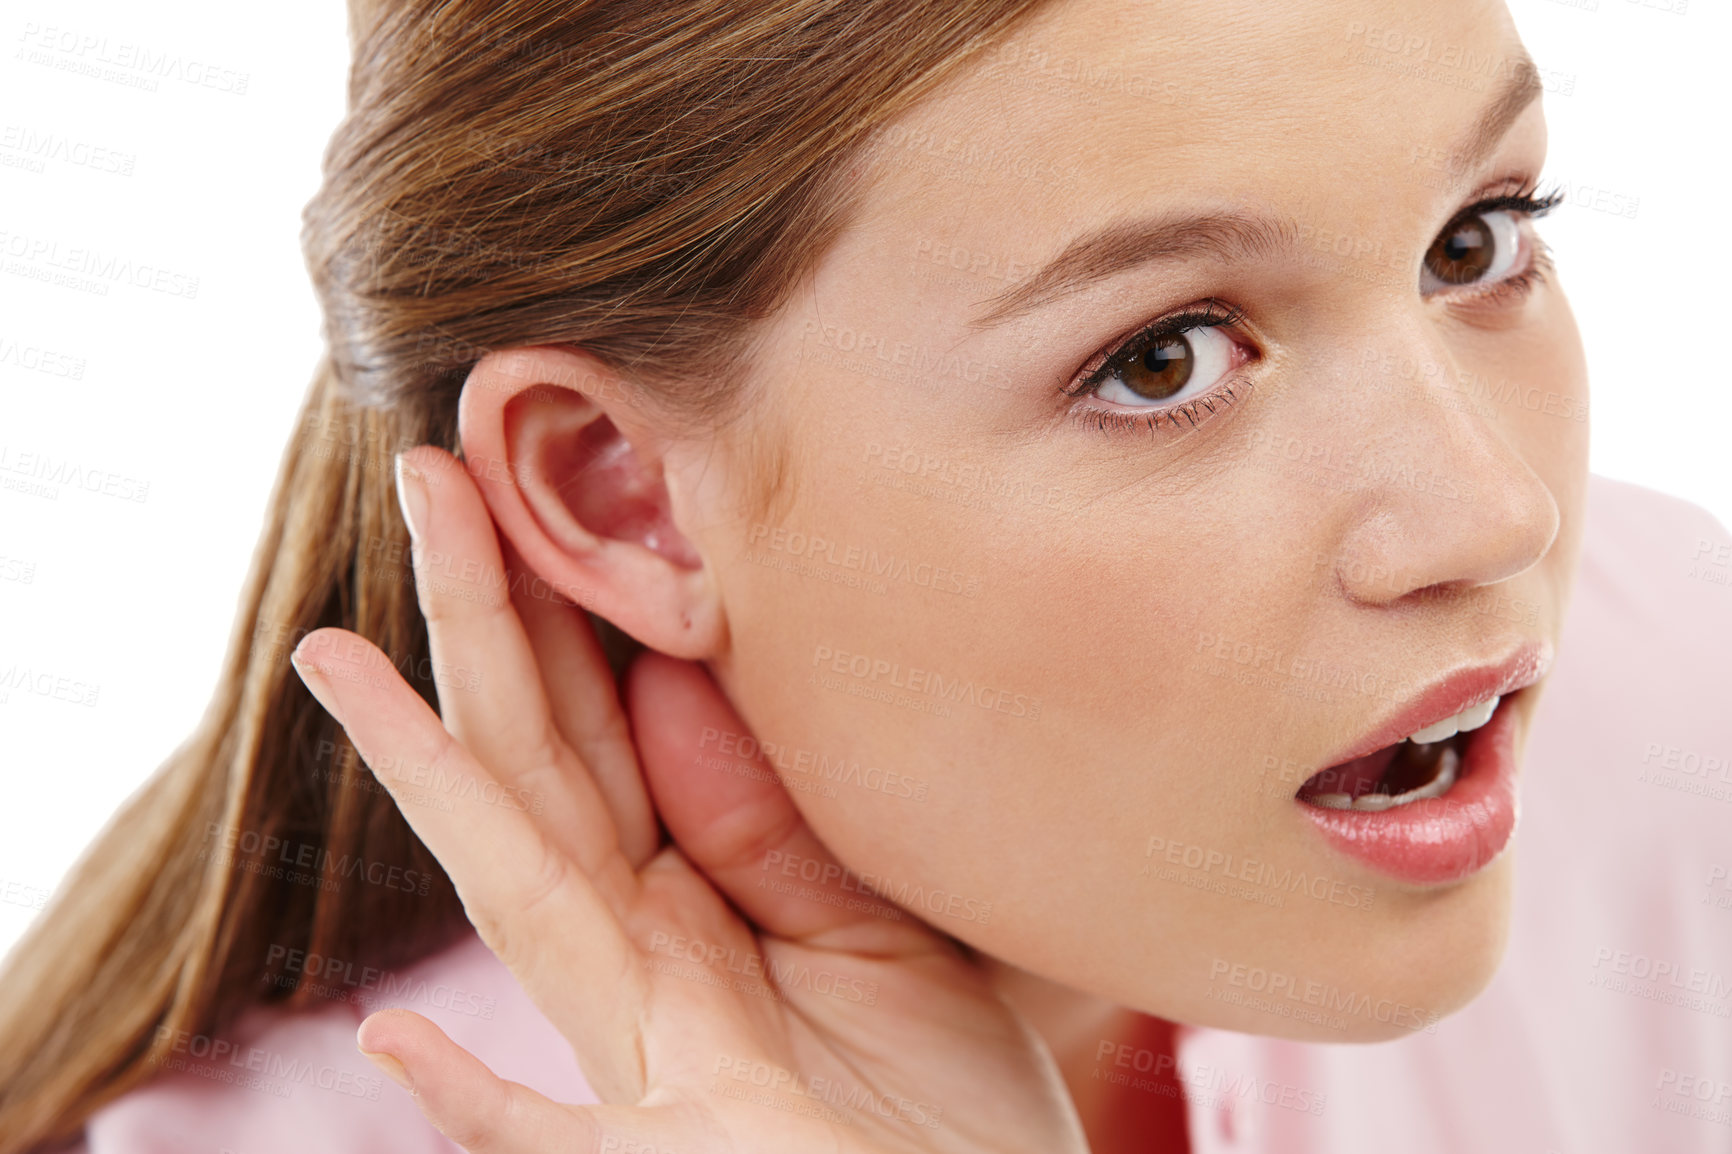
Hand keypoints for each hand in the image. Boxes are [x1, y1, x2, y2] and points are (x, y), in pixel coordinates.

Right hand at [289, 445, 1088, 1153]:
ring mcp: (647, 1063)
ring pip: (520, 896)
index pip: (596, 732)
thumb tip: (672, 687)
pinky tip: (391, 1053)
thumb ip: (770, 833)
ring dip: (428, 782)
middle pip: (537, 770)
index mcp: (689, 901)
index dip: (550, 610)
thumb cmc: (946, 1101)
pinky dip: (476, 1108)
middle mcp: (641, 965)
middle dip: (479, 623)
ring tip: (335, 661)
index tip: (516, 483)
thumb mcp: (872, 934)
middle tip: (425, 473)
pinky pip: (556, 1146)